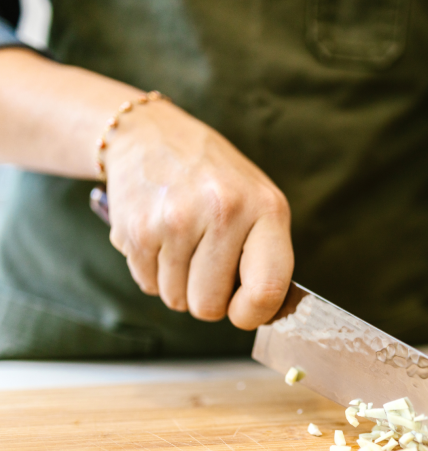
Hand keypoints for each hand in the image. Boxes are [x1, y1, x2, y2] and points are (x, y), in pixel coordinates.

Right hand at [105, 100, 292, 327]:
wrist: (150, 136)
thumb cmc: (216, 179)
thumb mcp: (258, 202)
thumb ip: (266, 256)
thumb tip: (260, 313)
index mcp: (266, 209)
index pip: (266, 290)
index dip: (252, 314)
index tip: (242, 310)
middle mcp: (223, 212)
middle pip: (210, 306)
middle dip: (207, 297)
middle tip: (207, 263)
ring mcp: (176, 220)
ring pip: (176, 299)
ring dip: (178, 283)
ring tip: (184, 242)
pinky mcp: (137, 229)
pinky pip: (147, 284)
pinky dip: (154, 271)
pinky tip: (161, 237)